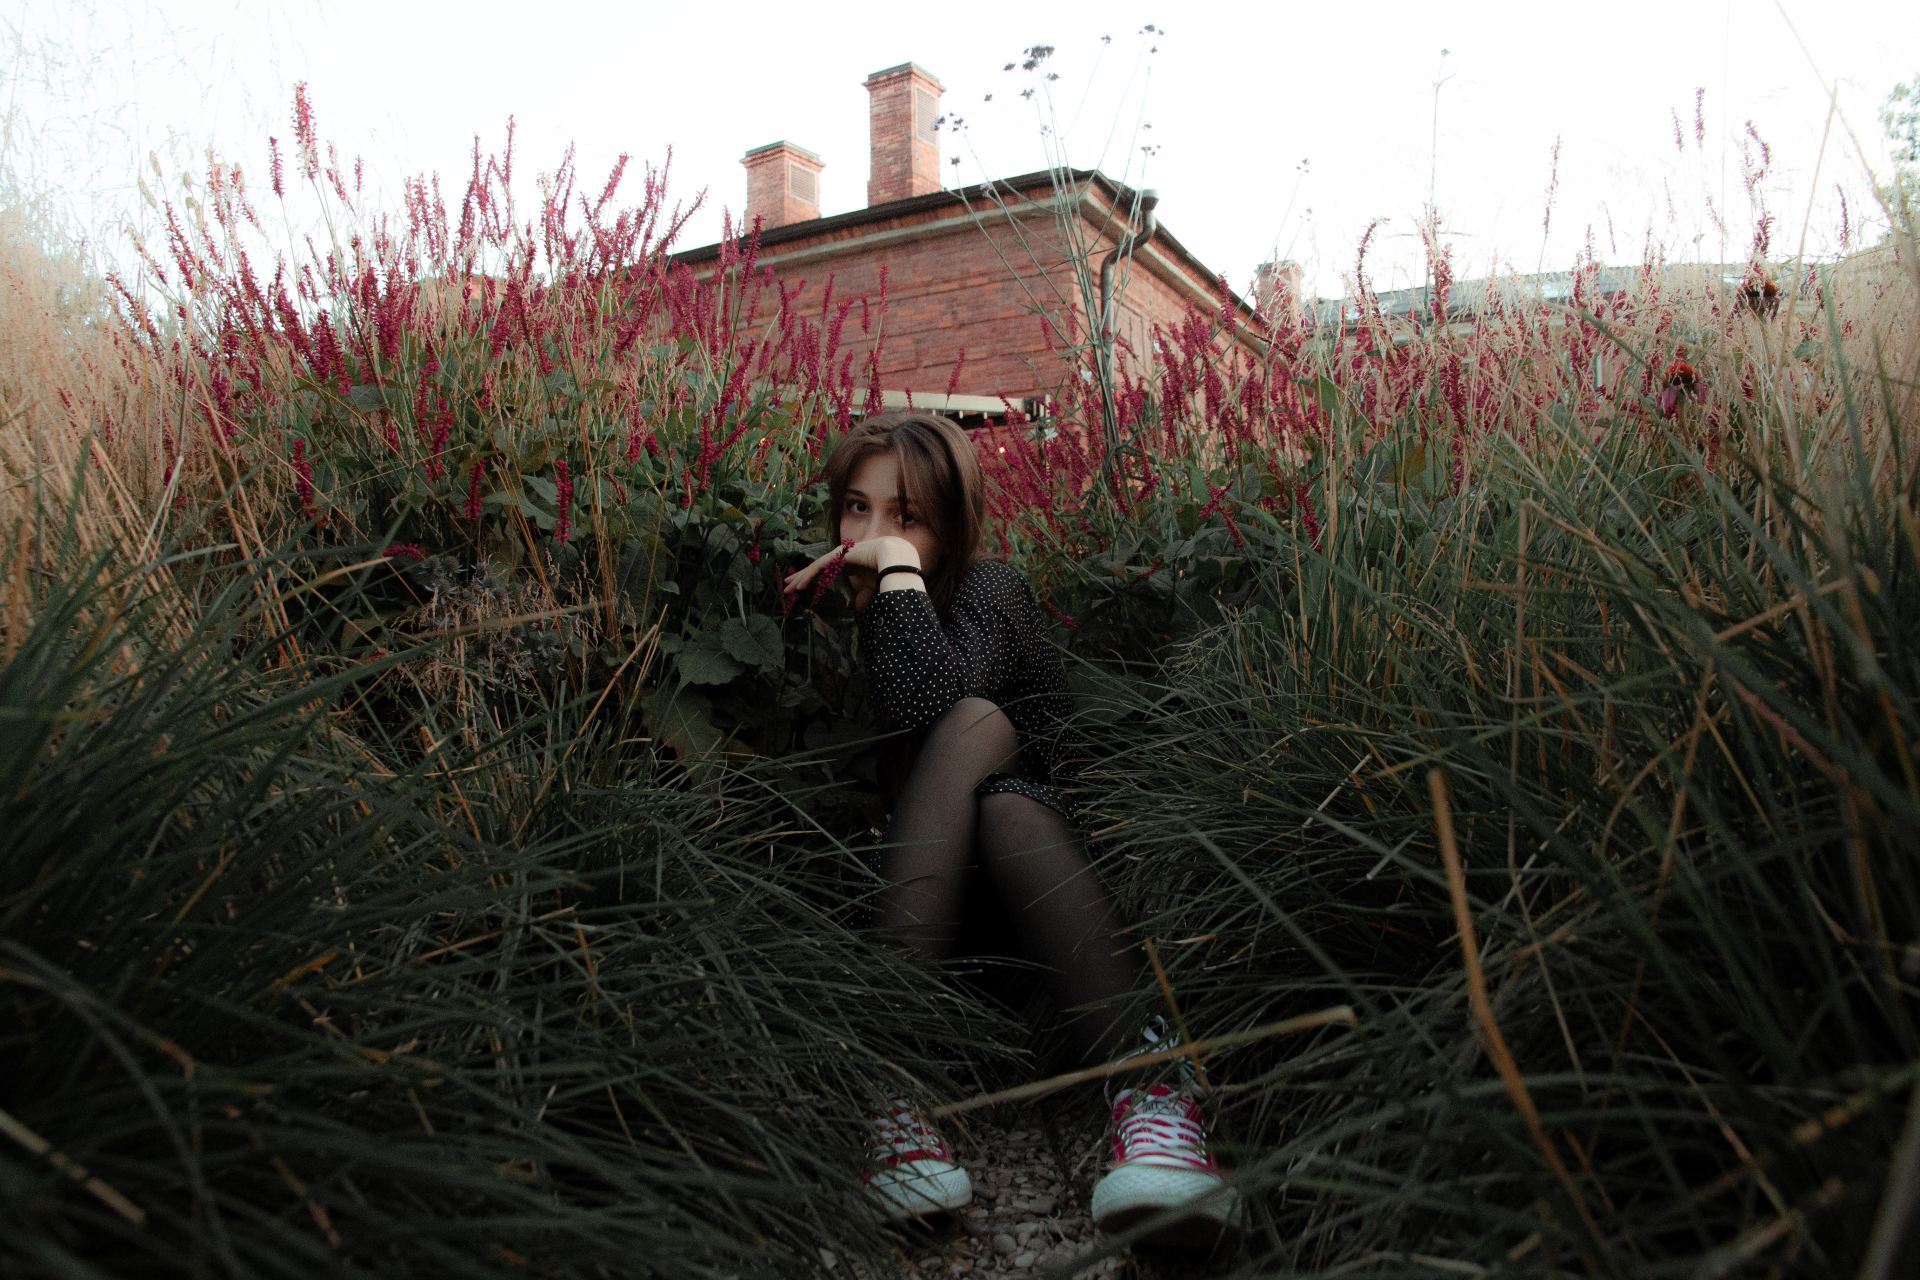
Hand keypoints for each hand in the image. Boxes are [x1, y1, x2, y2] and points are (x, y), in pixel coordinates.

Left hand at [783, 536, 918, 607]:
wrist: (892, 559)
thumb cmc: (884, 572)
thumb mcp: (870, 589)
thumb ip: (861, 598)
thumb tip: (855, 609)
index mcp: (846, 565)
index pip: (824, 573)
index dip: (812, 580)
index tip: (801, 588)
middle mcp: (839, 559)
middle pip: (815, 569)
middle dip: (800, 577)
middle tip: (787, 586)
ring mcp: (837, 555)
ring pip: (814, 568)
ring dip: (801, 578)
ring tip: (788, 588)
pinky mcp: (836, 555)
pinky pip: (819, 567)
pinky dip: (809, 576)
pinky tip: (800, 585)